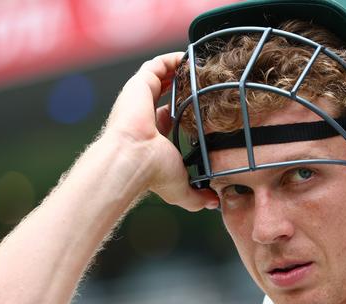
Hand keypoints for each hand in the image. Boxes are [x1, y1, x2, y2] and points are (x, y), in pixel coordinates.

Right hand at [102, 52, 217, 211]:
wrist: (131, 160)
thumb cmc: (152, 174)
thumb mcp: (181, 189)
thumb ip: (197, 197)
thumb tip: (214, 203)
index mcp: (152, 136)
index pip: (167, 117)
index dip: (184, 110)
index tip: (204, 106)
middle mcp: (144, 116)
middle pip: (164, 95)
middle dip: (183, 87)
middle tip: (207, 82)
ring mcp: (140, 99)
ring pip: (161, 77)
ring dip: (179, 71)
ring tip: (201, 66)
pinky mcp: (138, 85)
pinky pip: (157, 64)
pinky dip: (173, 59)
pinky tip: (190, 57)